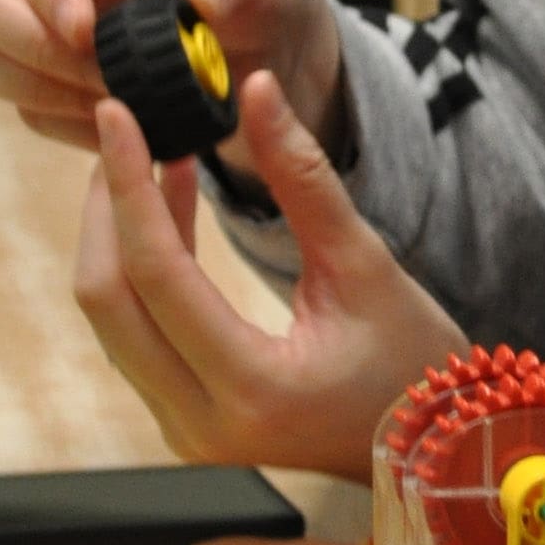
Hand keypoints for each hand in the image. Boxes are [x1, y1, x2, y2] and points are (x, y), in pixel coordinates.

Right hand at [0, 0, 343, 154]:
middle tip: (105, 80)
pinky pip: (14, 100)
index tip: (85, 33)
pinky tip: (124, 123)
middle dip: (32, 47)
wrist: (261, 39)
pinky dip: (63, 120)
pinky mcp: (29, 63)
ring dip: (36, 88)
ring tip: (118, 103)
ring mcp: (21, 7)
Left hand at [75, 69, 467, 476]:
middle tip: (125, 135)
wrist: (437, 452)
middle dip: (107, 208)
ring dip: (120, 237)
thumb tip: (257, 91)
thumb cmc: (418, 364)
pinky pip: (135, 339)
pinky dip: (141, 273)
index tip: (117, 115)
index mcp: (252, 387)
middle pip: (108, 301)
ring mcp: (186, 434)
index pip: (156, 272)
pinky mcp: (185, 426)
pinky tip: (169, 216)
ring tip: (156, 163)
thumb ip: (303, 179)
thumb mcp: (367, 265)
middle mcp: (202, 423)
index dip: (128, 184)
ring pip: (112, 322)